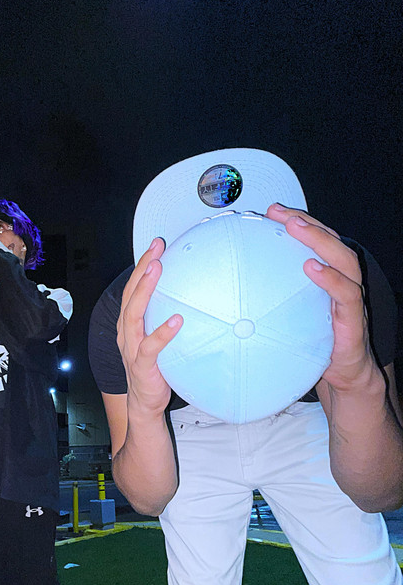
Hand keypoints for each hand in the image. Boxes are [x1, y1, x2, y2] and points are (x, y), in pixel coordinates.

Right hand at [117, 238, 183, 414]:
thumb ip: (165, 319)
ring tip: (157, 270)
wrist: (144, 403)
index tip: (156, 246)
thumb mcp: (158, 339)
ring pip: (133, 314)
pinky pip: (150, 346)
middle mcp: (126, 332)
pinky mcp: (142, 365)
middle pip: (130, 295)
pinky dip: (162, 332)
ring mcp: (131, 347)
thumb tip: (193, 299)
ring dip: (145, 290)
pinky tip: (176, 320)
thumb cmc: (154, 368)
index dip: (142, 265)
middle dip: (142, 269)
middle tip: (155, 250)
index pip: (133, 288)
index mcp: (129, 324)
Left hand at [265, 203, 378, 395]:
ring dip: (319, 240)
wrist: (343, 373)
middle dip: (307, 222)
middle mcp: (341, 281)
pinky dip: (330, 279)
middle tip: (282, 214)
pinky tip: (313, 269)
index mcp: (326, 277)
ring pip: (343, 260)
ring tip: (297, 228)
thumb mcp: (288, 314)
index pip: (314, 240)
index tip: (271, 210)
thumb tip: (231, 286)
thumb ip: (270, 297)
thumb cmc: (316, 340)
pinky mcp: (353, 318)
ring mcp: (349, 298)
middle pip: (330, 241)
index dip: (296, 221)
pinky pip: (346, 294)